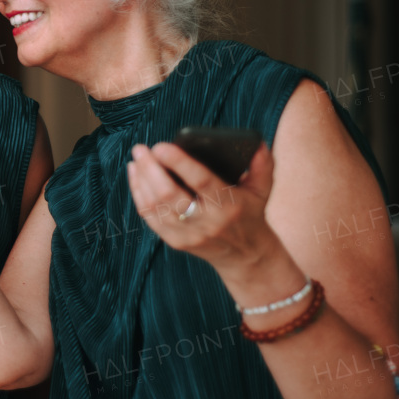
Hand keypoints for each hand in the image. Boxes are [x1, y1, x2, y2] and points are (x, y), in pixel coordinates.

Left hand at [127, 141, 279, 273]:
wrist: (245, 255)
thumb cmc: (250, 213)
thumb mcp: (262, 190)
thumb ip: (262, 165)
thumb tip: (257, 143)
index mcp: (229, 206)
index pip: (201, 182)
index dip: (179, 163)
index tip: (161, 146)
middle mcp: (207, 222)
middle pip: (169, 195)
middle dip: (150, 169)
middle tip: (141, 149)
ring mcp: (189, 235)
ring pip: (155, 206)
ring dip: (141, 179)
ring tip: (136, 158)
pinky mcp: (175, 242)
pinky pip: (149, 216)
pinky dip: (138, 193)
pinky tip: (135, 175)